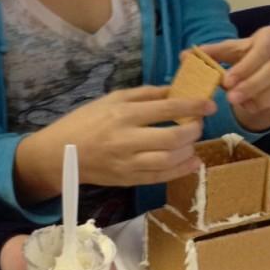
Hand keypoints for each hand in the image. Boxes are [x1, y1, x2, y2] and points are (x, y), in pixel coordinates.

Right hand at [14, 86, 216, 202]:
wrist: (60, 154)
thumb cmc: (85, 121)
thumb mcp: (111, 99)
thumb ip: (145, 94)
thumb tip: (175, 90)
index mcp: (123, 114)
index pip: (166, 109)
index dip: (193, 106)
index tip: (210, 104)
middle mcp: (126, 139)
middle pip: (172, 138)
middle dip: (193, 131)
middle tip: (198, 124)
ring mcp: (127, 163)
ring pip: (169, 160)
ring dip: (189, 150)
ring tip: (193, 142)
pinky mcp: (128, 179)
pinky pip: (160, 177)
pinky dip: (181, 170)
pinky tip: (192, 162)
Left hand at [199, 27, 269, 129]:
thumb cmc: (254, 55)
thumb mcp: (235, 50)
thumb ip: (213, 53)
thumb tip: (184, 56)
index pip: (261, 52)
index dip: (244, 68)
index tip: (226, 83)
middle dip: (252, 87)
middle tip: (231, 100)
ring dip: (263, 100)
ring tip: (245, 105)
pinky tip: (267, 108)